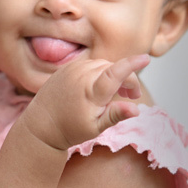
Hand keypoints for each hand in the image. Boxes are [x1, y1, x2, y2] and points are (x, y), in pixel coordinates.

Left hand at [22, 53, 149, 150]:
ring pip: (103, 65)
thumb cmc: (70, 129)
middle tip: (133, 96)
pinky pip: (90, 64)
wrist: (42, 124)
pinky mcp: (67, 67)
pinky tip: (100, 87)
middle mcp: (81, 76)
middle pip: (113, 69)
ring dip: (114, 74)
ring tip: (117, 93)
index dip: (132, 65)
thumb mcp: (96, 127)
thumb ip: (116, 115)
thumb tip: (137, 110)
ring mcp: (72, 69)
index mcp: (90, 92)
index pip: (115, 73)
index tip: (146, 58)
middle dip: (128, 79)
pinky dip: (100, 71)